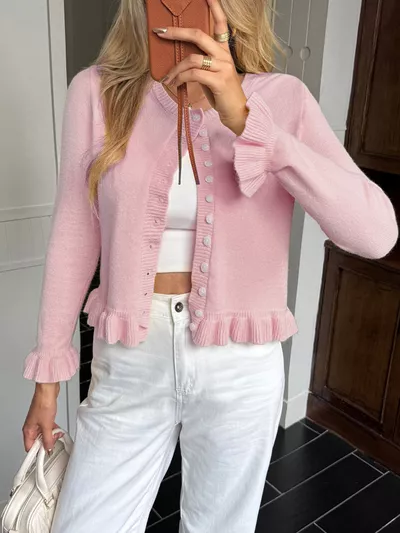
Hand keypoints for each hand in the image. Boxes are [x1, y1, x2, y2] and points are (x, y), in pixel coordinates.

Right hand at [23, 382, 62, 452]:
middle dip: (46, 442)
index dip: (37, 451)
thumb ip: (48, 439)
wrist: (48, 391)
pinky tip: (58, 429)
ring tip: (57, 434)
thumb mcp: (47, 425)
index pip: (29, 447)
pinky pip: (47, 427)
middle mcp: (31, 426)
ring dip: (51, 435)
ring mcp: (37, 421)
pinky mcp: (43, 417)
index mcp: (28, 430)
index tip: (45, 453)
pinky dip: (52, 429)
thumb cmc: (43, 403)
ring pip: (43, 434)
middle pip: (37, 441)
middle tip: (53, 442)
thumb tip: (48, 447)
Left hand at [154, 0, 248, 135]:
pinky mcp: (219, 81)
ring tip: (168, 78)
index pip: (221, 24)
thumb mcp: (213, 74)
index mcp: (224, 51)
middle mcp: (224, 55)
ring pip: (192, 58)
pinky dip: (180, 78)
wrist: (236, 112)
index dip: (215, 8)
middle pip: (198, 35)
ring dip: (175, 69)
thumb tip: (181, 58)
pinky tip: (175, 84)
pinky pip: (194, 74)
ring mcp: (222, 67)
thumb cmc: (222, 93)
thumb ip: (202, 62)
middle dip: (176, 32)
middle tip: (160, 32)